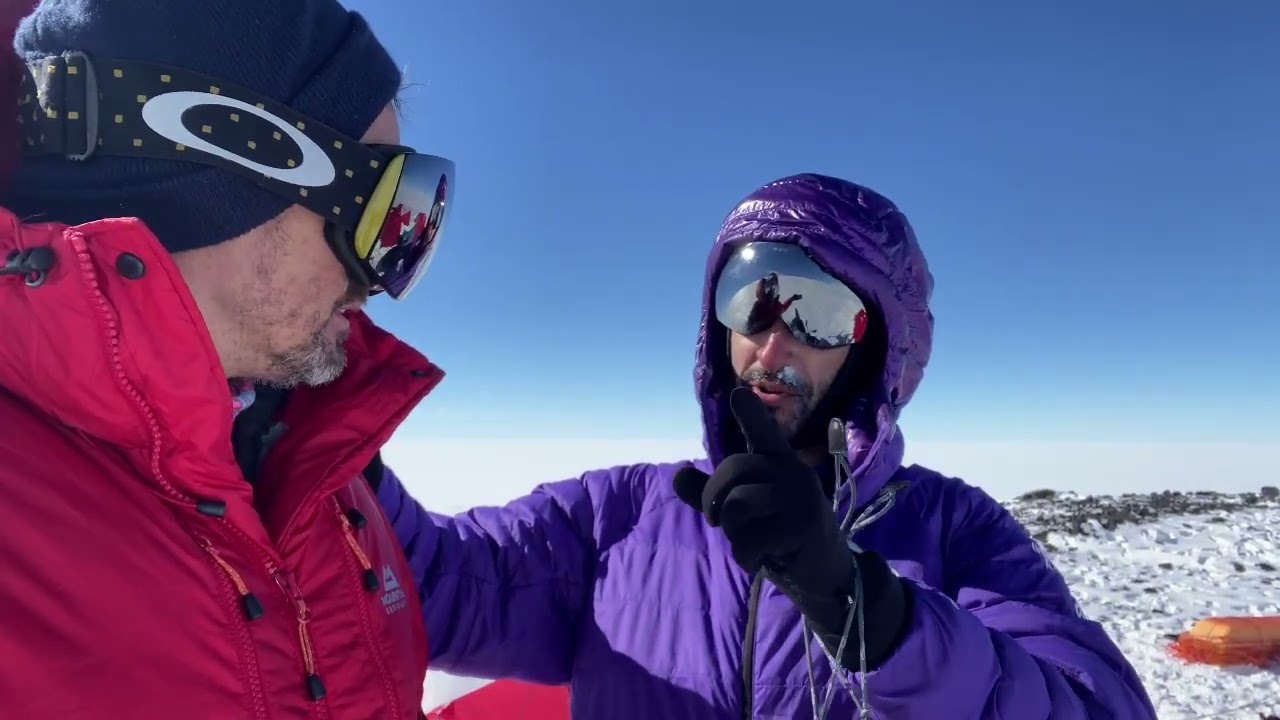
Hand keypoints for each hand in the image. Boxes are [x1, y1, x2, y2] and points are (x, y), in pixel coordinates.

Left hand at [673, 387, 852, 596]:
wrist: (822, 571)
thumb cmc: (779, 535)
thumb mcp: (741, 513)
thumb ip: (710, 495)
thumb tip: (679, 476)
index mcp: (778, 462)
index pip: (763, 432)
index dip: (750, 413)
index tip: (738, 395)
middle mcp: (793, 471)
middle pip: (734, 470)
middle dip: (713, 500)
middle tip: (717, 522)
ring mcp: (801, 496)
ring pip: (738, 503)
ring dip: (733, 531)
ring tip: (751, 542)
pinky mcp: (804, 525)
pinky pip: (751, 538)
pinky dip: (746, 555)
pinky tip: (761, 559)